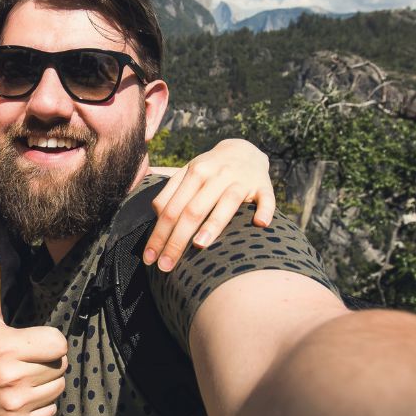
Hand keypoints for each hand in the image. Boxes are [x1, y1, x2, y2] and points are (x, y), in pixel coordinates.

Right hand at [0, 244, 66, 415]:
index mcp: (5, 346)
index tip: (28, 345)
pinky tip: (21, 400)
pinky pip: (52, 412)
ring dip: (46, 384)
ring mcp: (14, 404)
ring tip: (22, 380)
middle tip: (24, 363)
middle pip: (60, 365)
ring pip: (59, 388)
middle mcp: (10, 376)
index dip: (47, 342)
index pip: (58, 342)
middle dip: (47, 362)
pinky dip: (42, 408)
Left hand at [145, 138, 274, 271]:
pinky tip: (260, 224)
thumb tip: (151, 211)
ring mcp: (241, 180)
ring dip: (214, 224)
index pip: (170, 208)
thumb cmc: (209, 169)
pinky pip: (266, 199)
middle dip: (176, 241)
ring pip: (226, 203)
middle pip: (192, 211)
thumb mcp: (187, 172)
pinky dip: (264, 210)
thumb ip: (168, 191)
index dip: (158, 234)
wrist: (243, 149)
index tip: (150, 257)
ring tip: (199, 245)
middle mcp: (215, 176)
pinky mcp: (264, 185)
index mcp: (193, 173)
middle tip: (166, 266)